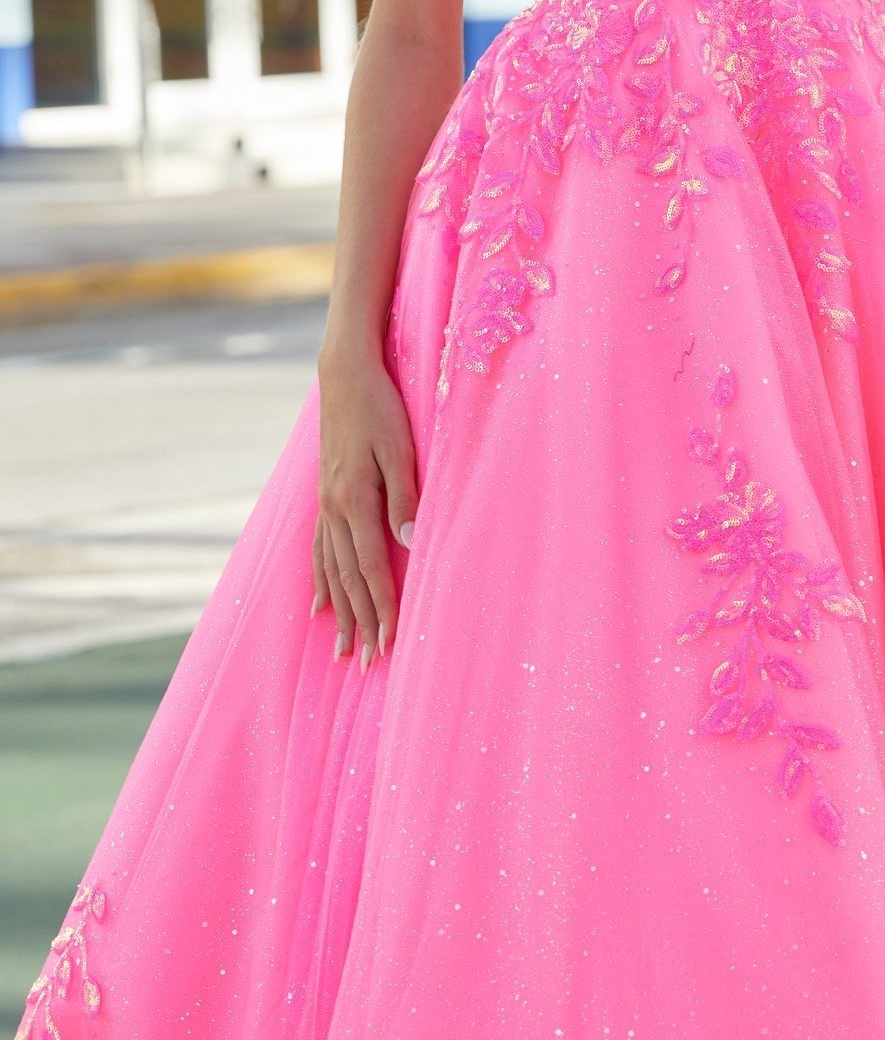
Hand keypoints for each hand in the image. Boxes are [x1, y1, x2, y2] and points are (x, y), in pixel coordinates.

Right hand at [310, 350, 419, 670]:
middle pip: (349, 578)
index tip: (391, 643)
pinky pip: (319, 550)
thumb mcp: (401, 448)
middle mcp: (334, 509)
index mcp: (356, 500)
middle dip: (361, 623)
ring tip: (343, 649)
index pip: (373, 567)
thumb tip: (410, 543)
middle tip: (368, 664)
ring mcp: (325, 504)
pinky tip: (320, 605)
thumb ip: (405, 497)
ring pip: (331, 570)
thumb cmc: (381, 408)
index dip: (383, 607)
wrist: (345, 375)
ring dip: (340, 612)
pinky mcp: (324, 496)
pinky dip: (320, 581)